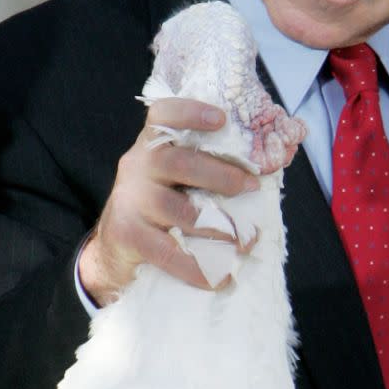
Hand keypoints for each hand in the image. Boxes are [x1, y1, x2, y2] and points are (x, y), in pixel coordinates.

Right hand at [78, 98, 260, 306]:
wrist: (114, 248)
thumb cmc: (162, 206)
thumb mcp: (178, 178)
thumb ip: (211, 166)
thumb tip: (274, 161)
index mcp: (153, 145)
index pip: (163, 115)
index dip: (190, 112)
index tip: (221, 119)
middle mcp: (137, 166)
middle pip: (177, 162)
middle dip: (220, 175)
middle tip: (252, 186)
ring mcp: (129, 200)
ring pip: (177, 209)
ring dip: (218, 224)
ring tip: (245, 238)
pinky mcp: (127, 235)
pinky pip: (168, 251)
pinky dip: (197, 266)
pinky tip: (219, 276)